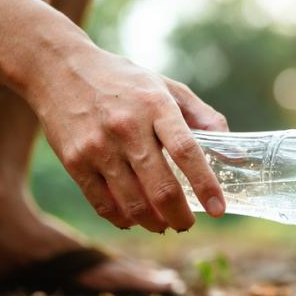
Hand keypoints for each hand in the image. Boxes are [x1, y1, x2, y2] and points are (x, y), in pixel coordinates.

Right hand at [27, 43, 227, 232]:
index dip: (206, 184)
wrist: (59, 69)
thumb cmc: (125, 81)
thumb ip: (204, 117)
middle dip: (180, 215)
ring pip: (132, 201)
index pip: (188, 151)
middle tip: (188, 224)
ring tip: (164, 225)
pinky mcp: (74, 161)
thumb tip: (235, 152)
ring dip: (153, 222)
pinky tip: (134, 221)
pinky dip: (122, 219)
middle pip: (160, 185)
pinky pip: (102, 203)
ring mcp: (98, 146)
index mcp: (157, 106)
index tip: (219, 209)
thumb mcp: (168, 87)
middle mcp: (128, 127)